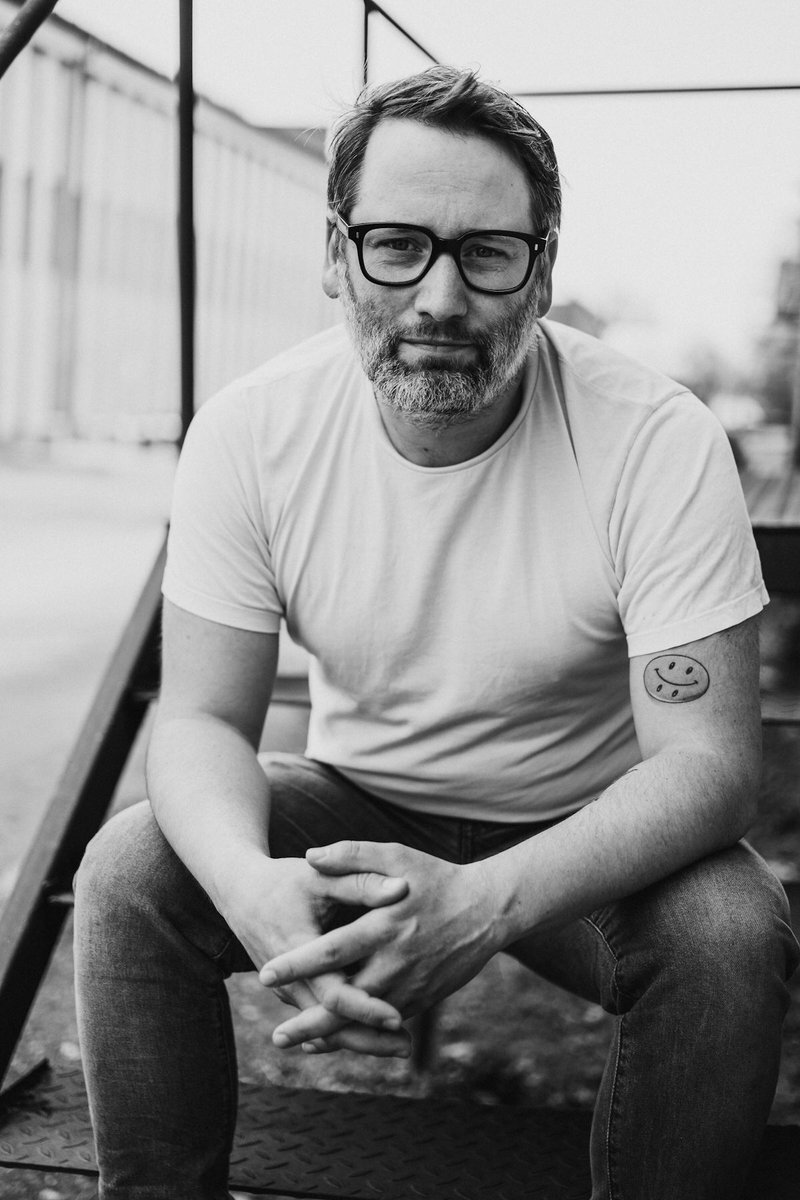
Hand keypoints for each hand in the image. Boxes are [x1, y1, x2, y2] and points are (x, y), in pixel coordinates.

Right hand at [222, 853, 412, 1055]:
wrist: (242, 894)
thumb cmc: (285, 882)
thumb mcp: (320, 876)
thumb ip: (360, 882)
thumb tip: (402, 888)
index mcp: (297, 951)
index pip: (331, 993)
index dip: (363, 1007)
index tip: (396, 1017)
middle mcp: (290, 981)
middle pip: (330, 1024)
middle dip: (369, 1038)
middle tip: (408, 1048)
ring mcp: (291, 991)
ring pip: (326, 1027)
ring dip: (362, 1038)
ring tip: (403, 1046)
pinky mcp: (295, 992)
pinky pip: (321, 1018)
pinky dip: (348, 1028)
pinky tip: (379, 1035)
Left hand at [259, 841, 501, 1049]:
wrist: (489, 909)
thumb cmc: (438, 878)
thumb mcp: (397, 856)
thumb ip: (352, 854)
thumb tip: (310, 855)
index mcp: (383, 926)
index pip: (331, 950)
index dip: (298, 964)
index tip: (266, 973)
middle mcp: (396, 962)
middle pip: (346, 1000)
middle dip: (310, 1021)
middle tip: (276, 1037)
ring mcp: (411, 985)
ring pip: (365, 1020)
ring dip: (331, 1034)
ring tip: (297, 1043)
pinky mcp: (422, 998)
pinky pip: (385, 1023)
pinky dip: (359, 1032)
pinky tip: (334, 1037)